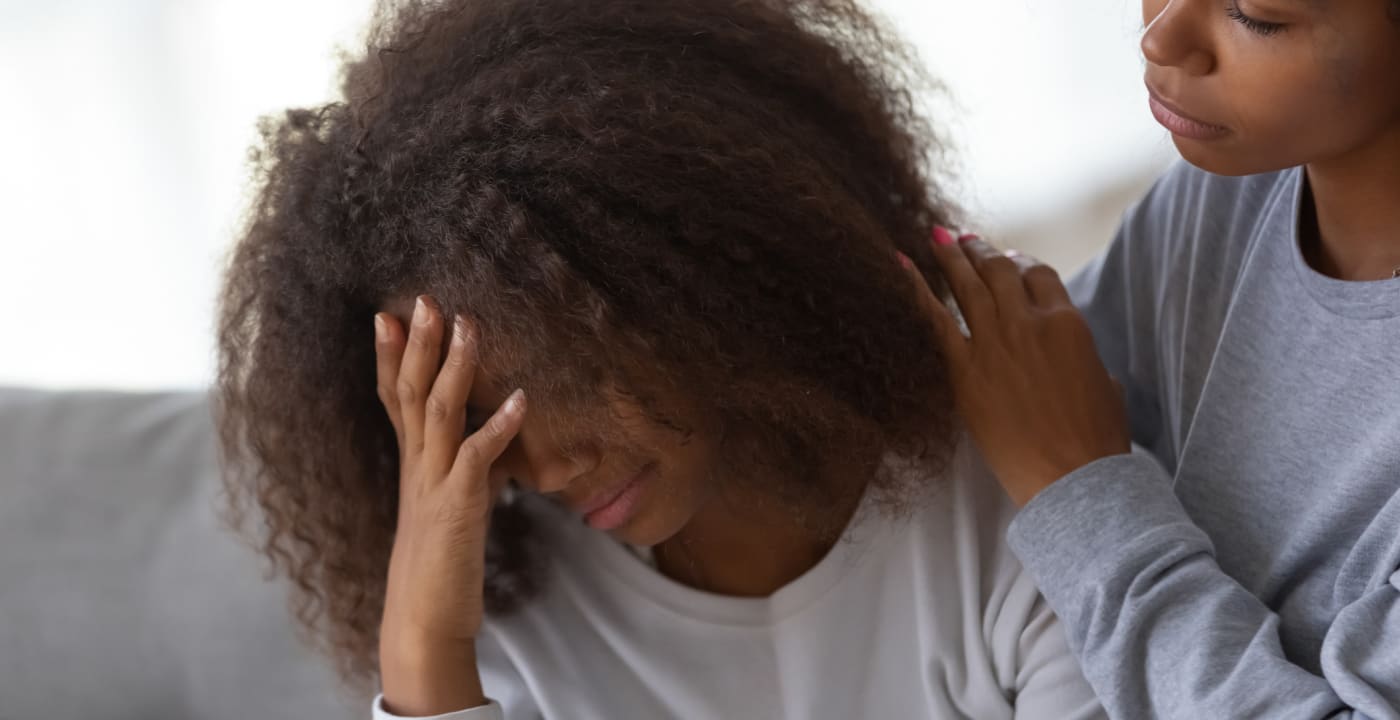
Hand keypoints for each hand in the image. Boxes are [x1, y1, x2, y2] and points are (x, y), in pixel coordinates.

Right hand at [374, 295, 526, 713]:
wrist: (423, 621)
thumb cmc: (438, 566)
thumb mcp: (446, 508)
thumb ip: (459, 473)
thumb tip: (482, 448)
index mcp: (412, 465)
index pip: (394, 399)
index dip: (388, 356)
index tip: (387, 313)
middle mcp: (416, 467)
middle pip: (410, 393)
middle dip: (417, 343)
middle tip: (424, 297)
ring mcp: (433, 485)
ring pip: (438, 413)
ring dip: (455, 367)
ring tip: (470, 324)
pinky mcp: (457, 507)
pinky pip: (477, 458)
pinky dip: (498, 426)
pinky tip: (521, 399)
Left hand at [900, 228, 1129, 505]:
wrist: (1073, 477)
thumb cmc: (1097, 440)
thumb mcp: (1105, 385)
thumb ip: (1084, 358)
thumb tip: (1073, 357)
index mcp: (1068, 323)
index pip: (1038, 275)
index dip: (1021, 262)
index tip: (1009, 258)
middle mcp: (1028, 324)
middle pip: (1000, 272)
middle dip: (982, 252)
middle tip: (965, 239)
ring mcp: (994, 344)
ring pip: (968, 285)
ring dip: (952, 257)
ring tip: (938, 238)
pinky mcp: (964, 371)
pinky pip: (934, 319)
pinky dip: (914, 287)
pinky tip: (899, 263)